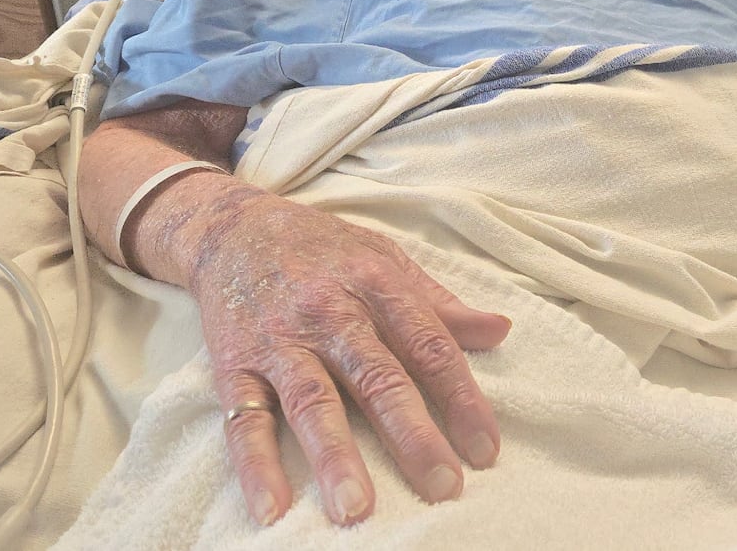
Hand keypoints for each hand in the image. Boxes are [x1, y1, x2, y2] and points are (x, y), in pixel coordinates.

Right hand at [185, 188, 510, 527]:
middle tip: (444, 487)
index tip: (487, 450)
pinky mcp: (235, 364)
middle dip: (413, 434)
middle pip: (378, 377)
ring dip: (335, 456)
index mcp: (378, 285)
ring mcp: (281, 339)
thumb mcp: (386, 260)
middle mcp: (332, 312)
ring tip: (358, 508)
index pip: (430, 345)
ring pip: (314, 401)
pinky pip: (245, 419)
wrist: (236, 228)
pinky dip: (256, 466)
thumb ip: (439, 304)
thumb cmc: (325, 250)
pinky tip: (272, 509)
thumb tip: (501, 330)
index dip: (462, 397)